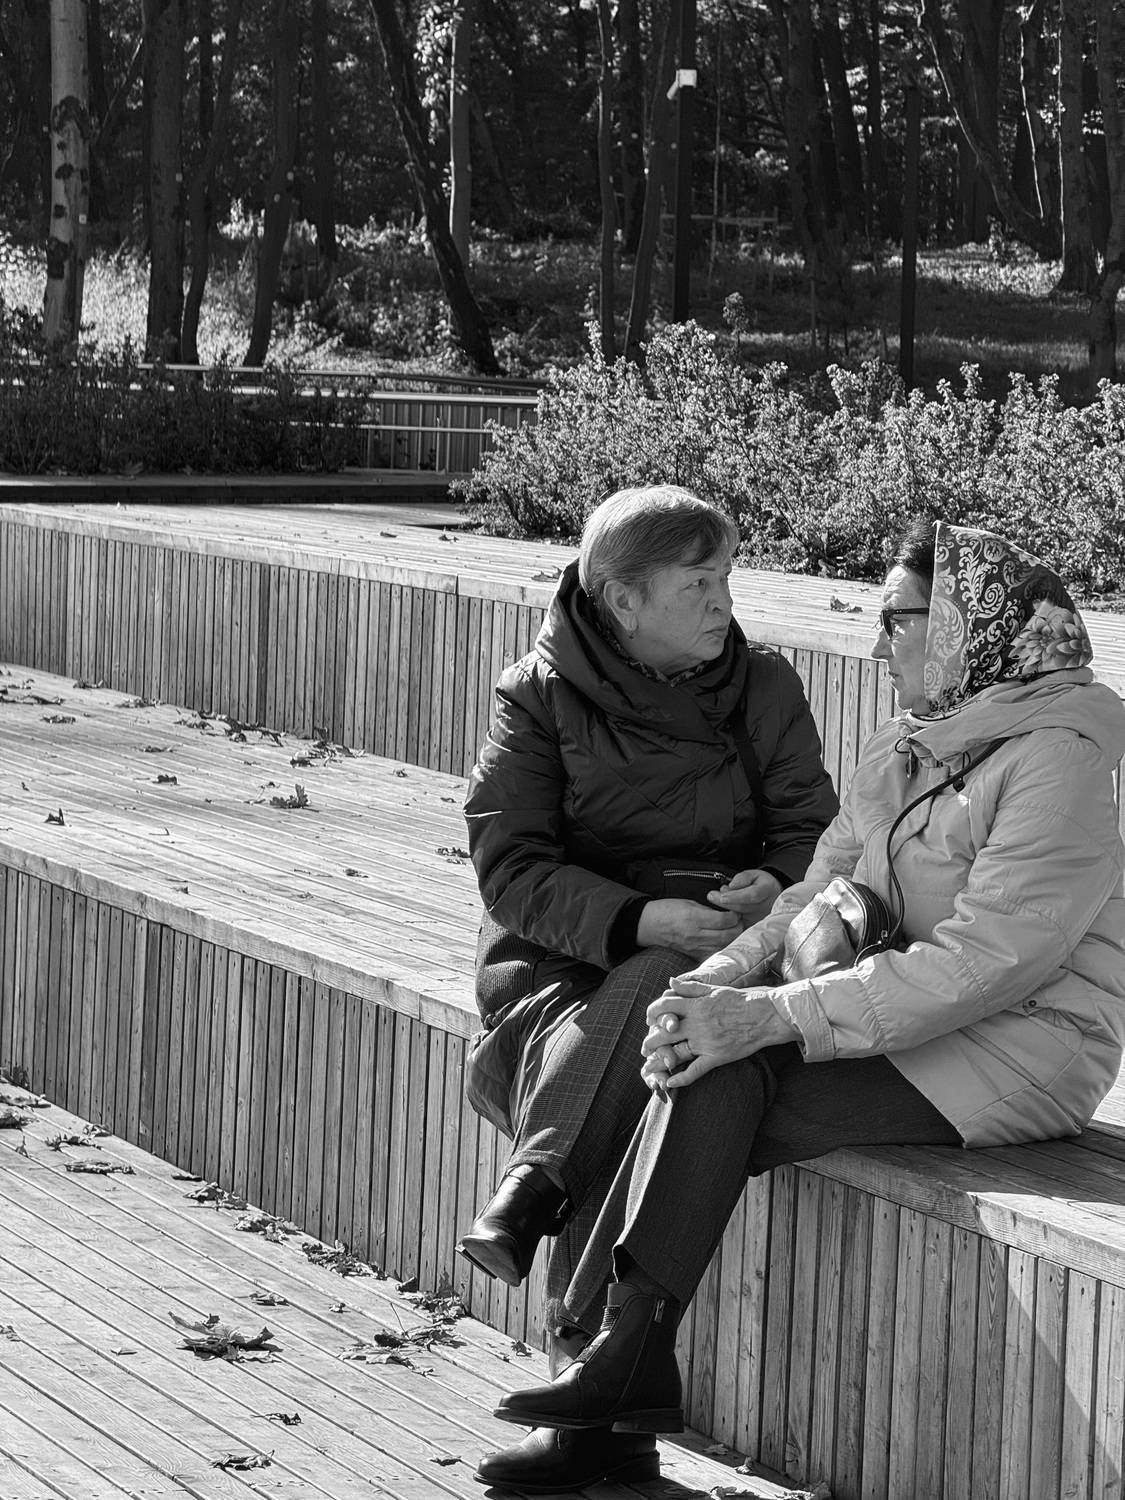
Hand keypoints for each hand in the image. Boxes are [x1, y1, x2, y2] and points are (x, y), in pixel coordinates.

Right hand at [635, 899, 740, 959]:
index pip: (724, 920)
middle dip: (738, 928)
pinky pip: (712, 954)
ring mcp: (694, 947)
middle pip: (727, 935)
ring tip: (732, 931)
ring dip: (731, 939)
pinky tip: (722, 942)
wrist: (647, 925)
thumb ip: (707, 910)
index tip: (735, 912)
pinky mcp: (692, 954)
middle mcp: (695, 934)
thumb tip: (725, 914)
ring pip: (722, 946)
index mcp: (694, 918)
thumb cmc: (666, 910)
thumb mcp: (688, 903)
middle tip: (738, 922)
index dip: (734, 915)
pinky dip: (720, 948)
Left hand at [640, 976, 797, 1092]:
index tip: (649, 1019)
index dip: (652, 1013)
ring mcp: (706, 1042)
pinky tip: (670, 1083)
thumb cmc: (742, 1000)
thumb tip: (669, 982)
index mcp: (696, 1005)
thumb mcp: (715, 989)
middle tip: (644, 1047)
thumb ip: (690, 987)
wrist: (767, 1016)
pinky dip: (681, 1079)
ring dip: (659, 1061)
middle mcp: (698, 1024)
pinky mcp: (717, 1057)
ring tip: (648, 1067)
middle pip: (664, 1033)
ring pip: (676, 1053)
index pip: (664, 1006)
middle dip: (650, 1041)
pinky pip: (695, 1071)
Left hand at [706, 868, 782, 925]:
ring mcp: (760, 920)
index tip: (722, 896)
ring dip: (724, 911)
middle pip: (742, 908)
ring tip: (716, 900)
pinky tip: (720, 912)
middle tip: (711, 895)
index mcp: (766, 891)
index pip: (752, 895)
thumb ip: (743, 878)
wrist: (773, 896)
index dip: (736, 896)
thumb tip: (732, 885)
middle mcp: (765, 908)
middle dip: (724, 902)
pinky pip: (737, 926)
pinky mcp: (754, 928)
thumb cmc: (761, 884)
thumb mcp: (754, 874)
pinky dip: (727, 920)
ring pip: (738, 918)